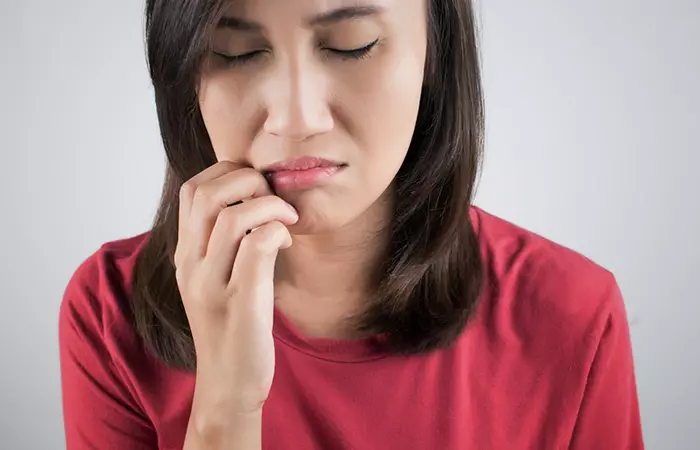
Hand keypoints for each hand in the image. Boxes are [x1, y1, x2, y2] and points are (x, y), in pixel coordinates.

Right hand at [175, 161, 298, 416]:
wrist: (228, 383)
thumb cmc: (232, 327)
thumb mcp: (216, 279)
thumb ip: (223, 243)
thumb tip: (252, 202)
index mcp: (185, 256)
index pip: (193, 189)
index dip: (228, 174)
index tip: (256, 189)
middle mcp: (191, 266)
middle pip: (208, 194)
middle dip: (249, 182)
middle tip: (274, 201)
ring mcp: (213, 285)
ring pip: (233, 217)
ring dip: (270, 206)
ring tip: (286, 220)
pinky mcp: (241, 303)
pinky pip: (257, 247)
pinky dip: (277, 232)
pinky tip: (287, 243)